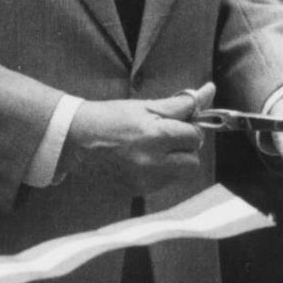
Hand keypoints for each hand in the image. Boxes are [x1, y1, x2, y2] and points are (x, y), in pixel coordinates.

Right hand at [57, 95, 205, 193]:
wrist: (73, 140)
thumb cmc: (109, 118)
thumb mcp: (144, 106)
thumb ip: (180, 103)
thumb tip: (209, 91)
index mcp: (156, 135)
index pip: (194, 137)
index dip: (187, 129)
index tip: (175, 125)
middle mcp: (153, 162)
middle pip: (192, 162)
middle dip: (184, 150)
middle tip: (165, 138)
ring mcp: (145, 181)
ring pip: (178, 175)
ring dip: (173, 162)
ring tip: (149, 148)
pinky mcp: (137, 192)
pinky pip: (162, 183)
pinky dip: (158, 172)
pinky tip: (139, 160)